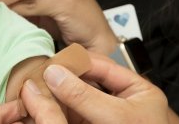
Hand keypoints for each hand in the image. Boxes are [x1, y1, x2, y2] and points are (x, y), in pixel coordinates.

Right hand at [30, 53, 178, 123]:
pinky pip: (72, 116)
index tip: (54, 62)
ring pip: (77, 100)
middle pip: (88, 82)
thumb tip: (56, 74)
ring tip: (40, 87)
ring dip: (58, 94)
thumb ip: (85, 96)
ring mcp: (105, 118)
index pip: (105, 67)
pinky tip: (45, 105)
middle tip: (43, 73)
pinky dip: (58, 111)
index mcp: (138, 92)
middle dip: (66, 78)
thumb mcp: (115, 117)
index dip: (78, 62)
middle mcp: (121, 102)